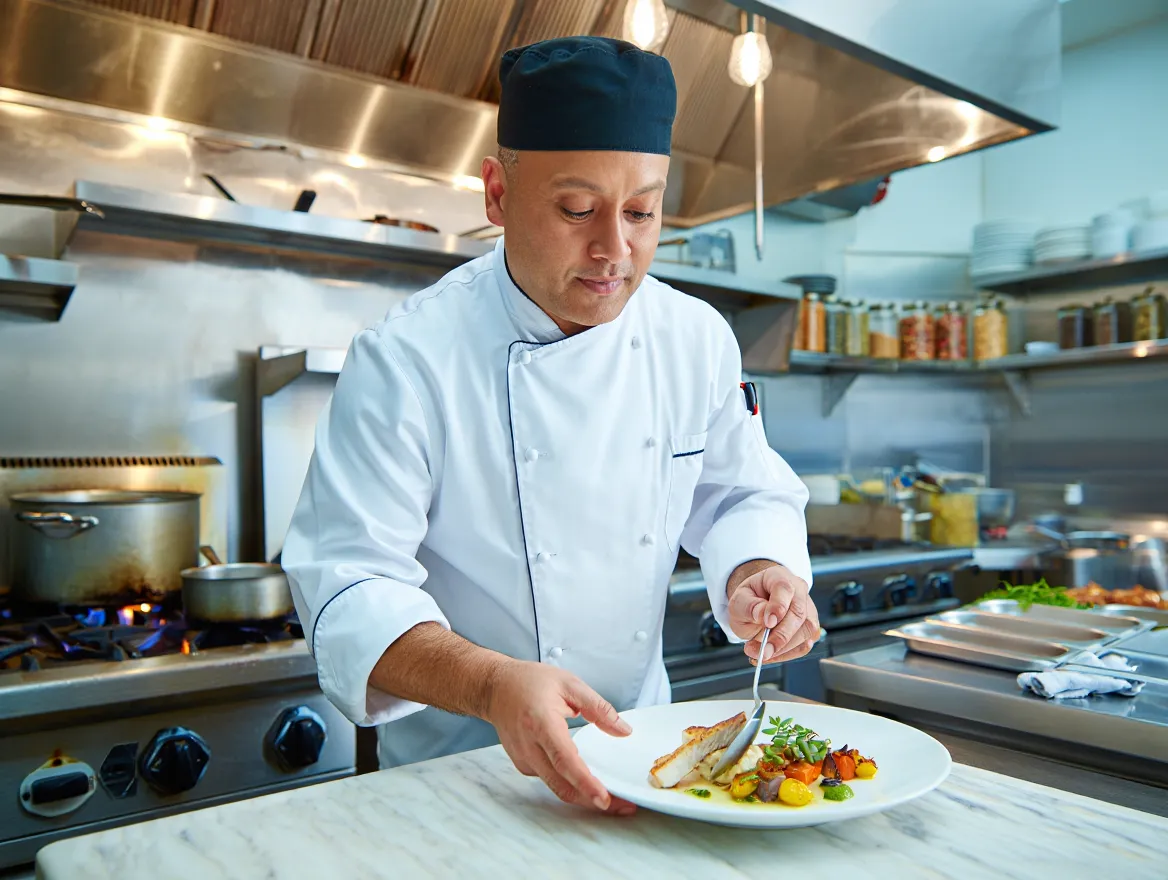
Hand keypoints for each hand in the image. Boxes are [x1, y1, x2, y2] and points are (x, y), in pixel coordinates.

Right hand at [485, 659, 636, 815]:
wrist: (495, 688)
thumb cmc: (530, 682)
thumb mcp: (570, 684)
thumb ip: (599, 708)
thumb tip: (624, 731)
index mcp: (542, 723)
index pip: (564, 760)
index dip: (584, 782)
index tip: (604, 799)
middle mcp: (530, 746)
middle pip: (562, 784)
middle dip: (593, 800)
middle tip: (623, 806)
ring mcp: (524, 759)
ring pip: (557, 787)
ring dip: (584, 797)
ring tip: (612, 798)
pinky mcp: (524, 765)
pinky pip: (550, 780)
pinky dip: (570, 785)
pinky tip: (586, 780)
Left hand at [727, 563, 818, 664]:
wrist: (756, 607)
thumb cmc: (749, 601)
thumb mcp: (738, 601)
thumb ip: (748, 606)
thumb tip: (762, 615)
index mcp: (779, 577)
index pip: (784, 588)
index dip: (778, 606)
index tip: (767, 623)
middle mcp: (798, 591)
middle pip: (799, 612)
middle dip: (781, 636)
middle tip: (763, 651)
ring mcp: (808, 609)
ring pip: (806, 631)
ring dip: (782, 648)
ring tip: (759, 652)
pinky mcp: (810, 629)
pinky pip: (804, 645)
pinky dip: (786, 655)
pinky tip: (770, 655)